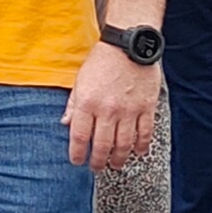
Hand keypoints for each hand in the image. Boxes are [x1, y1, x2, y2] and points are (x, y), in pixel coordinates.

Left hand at [64, 38, 161, 169]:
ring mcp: (128, 110)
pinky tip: (138, 152)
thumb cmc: (102, 61)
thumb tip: (65, 124)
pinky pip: (144, 133)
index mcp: (87, 103)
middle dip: (98, 161)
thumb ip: (73, 104)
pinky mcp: (146, 107)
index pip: (79, 136)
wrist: (129, 44)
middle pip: (101, 145)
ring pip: (123, 144)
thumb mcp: (80, 80)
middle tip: (96, 168)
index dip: (77, 154)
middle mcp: (107, 110)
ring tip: (115, 165)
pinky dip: (141, 146)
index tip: (77, 161)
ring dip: (119, 158)